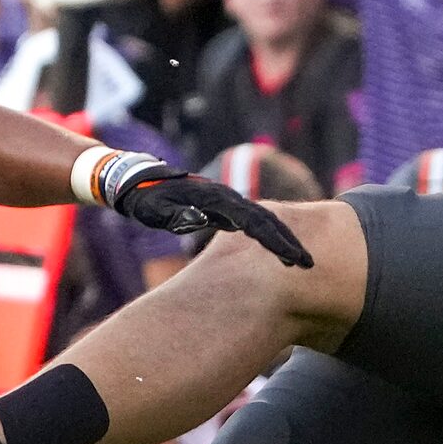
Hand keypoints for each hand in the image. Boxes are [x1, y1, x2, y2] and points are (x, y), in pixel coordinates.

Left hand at [98, 153, 313, 265]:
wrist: (133, 179)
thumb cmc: (144, 197)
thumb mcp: (155, 208)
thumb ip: (177, 215)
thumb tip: (199, 220)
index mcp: (214, 199)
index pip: (254, 221)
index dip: (275, 241)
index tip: (293, 258)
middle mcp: (225, 199)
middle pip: (266, 219)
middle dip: (288, 241)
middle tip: (309, 264)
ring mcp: (224, 203)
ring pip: (261, 221)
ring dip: (280, 240)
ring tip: (299, 263)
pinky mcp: (219, 209)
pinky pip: (250, 224)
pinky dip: (266, 237)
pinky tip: (273, 253)